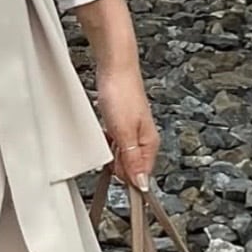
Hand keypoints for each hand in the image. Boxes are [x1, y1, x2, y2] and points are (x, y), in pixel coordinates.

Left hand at [96, 64, 158, 193]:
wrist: (115, 68)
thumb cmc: (122, 95)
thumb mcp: (125, 133)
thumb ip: (132, 160)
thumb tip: (142, 183)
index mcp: (149, 144)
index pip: (141, 176)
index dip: (126, 180)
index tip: (115, 177)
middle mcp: (144, 140)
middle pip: (130, 168)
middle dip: (116, 165)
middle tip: (108, 149)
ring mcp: (132, 132)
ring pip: (120, 156)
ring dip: (110, 153)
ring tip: (106, 137)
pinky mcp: (121, 125)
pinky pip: (114, 143)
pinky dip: (106, 142)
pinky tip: (102, 134)